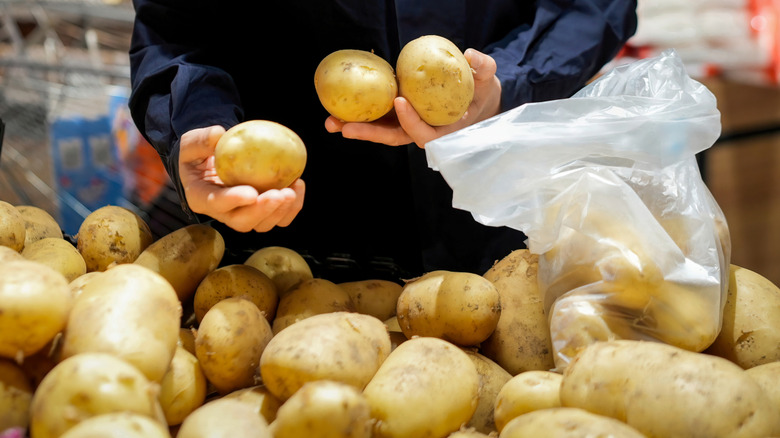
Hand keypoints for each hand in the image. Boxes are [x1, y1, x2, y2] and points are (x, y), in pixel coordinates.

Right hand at [179, 125, 304, 232]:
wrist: (209, 163)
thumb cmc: (198, 153)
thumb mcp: (190, 143)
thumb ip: (201, 140)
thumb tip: (219, 133)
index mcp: (201, 197)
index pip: (216, 203)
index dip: (233, 200)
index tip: (251, 193)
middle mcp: (223, 212)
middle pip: (242, 222)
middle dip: (263, 211)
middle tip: (280, 194)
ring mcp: (243, 214)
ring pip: (263, 224)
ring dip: (280, 211)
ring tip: (292, 190)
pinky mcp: (261, 211)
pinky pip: (279, 216)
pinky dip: (292, 206)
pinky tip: (298, 183)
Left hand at [325, 48, 501, 147]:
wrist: (475, 97)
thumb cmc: (480, 90)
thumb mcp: (487, 78)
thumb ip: (482, 68)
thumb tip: (470, 55)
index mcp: (444, 131)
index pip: (425, 133)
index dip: (412, 121)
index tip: (400, 101)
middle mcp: (422, 131)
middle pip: (394, 138)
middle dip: (369, 134)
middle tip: (345, 128)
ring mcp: (409, 124)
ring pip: (381, 131)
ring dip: (356, 128)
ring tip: (331, 122)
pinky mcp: (398, 115)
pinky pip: (378, 118)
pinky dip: (358, 115)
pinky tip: (337, 109)